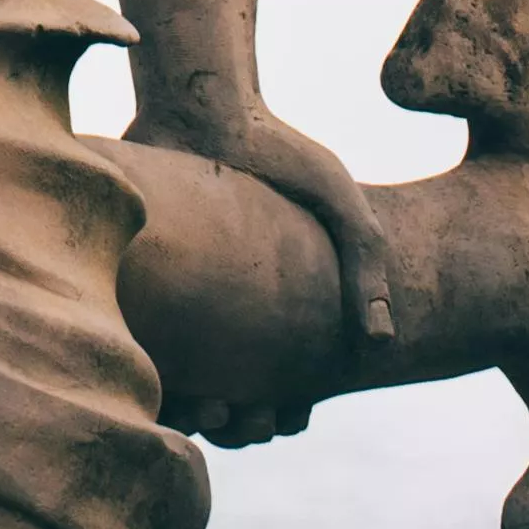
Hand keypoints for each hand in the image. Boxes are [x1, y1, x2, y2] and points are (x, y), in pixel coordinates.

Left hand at [131, 95, 395, 437]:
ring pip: (191, 389)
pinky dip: (160, 386)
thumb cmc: (276, 147)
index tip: (293, 415)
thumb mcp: (339, 197)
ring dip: (203, 417)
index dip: (291, 415)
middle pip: (237, 402)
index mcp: (282, 303)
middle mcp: (233, 307)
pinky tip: (175, 391)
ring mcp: (187, 298)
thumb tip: (382, 343)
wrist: (199, 103)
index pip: (287, 391)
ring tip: (212, 410)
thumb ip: (367, 261)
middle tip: (247, 419)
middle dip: (247, 426)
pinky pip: (148, 354)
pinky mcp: (147, 282)